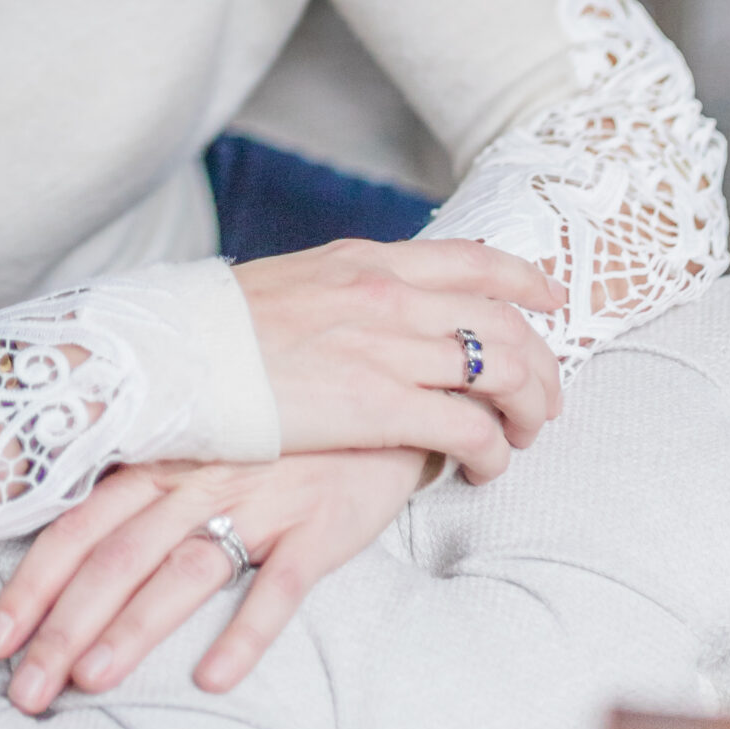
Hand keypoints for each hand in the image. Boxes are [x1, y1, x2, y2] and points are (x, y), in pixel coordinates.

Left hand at [0, 445, 428, 712]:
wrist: (376, 392)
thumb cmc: (278, 423)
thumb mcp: (202, 436)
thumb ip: (145, 479)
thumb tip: (74, 536)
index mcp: (162, 456)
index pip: (80, 523)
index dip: (33, 581)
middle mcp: (197, 477)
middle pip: (116, 557)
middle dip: (62, 626)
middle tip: (22, 689)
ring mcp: (258, 499)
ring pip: (182, 570)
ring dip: (133, 629)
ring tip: (90, 682)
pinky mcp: (317, 527)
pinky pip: (279, 585)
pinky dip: (245, 632)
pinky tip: (214, 676)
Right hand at [233, 235, 565, 478]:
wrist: (178, 357)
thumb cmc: (224, 330)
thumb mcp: (298, 281)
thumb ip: (349, 289)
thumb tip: (377, 302)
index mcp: (369, 261)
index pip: (473, 259)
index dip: (525, 279)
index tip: (551, 299)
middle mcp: (389, 295)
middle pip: (503, 320)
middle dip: (540, 362)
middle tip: (546, 398)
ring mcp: (388, 348)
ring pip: (501, 371)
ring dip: (527, 409)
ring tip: (522, 438)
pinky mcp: (379, 406)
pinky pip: (467, 427)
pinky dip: (490, 451)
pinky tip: (481, 469)